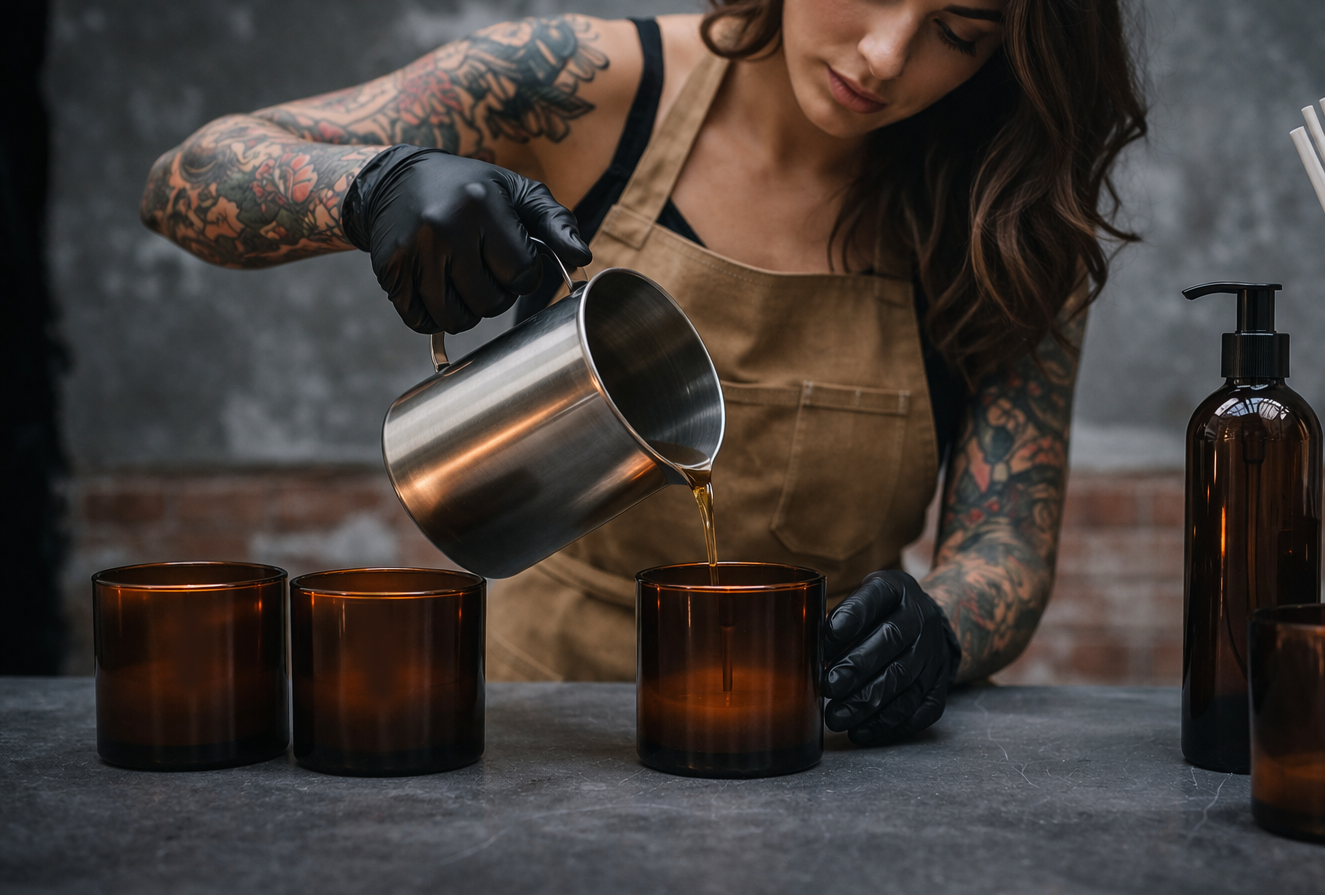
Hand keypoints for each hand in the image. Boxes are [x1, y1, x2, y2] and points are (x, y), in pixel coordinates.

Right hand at [341, 144, 591, 333]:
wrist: (393, 181)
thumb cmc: (469, 189)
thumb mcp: (517, 192)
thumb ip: (556, 222)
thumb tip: (583, 258)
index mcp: (482, 205)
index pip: (522, 275)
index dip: (523, 274)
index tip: (511, 256)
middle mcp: (445, 227)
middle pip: (490, 303)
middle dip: (495, 294)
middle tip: (485, 268)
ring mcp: (413, 251)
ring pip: (456, 319)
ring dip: (466, 310)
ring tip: (463, 279)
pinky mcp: (390, 269)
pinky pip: (421, 321)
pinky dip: (434, 315)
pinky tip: (437, 287)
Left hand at [823, 570, 961, 745]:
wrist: (926, 623)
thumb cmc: (877, 613)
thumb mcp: (859, 600)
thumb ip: (836, 620)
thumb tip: (807, 652)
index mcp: (895, 589)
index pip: (876, 596)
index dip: (854, 614)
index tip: (829, 632)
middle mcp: (920, 617)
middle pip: (892, 642)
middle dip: (857, 667)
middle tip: (828, 687)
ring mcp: (934, 652)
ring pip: (904, 680)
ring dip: (868, 703)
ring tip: (837, 717)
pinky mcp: (941, 683)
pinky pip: (921, 708)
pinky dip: (890, 724)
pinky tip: (862, 732)